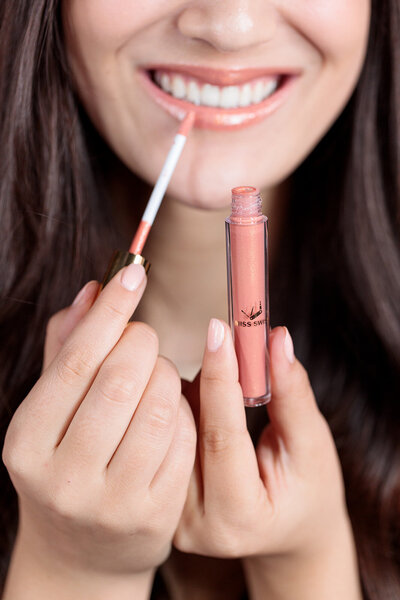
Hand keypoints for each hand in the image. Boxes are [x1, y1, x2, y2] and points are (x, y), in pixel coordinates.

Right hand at [2, 265, 195, 579]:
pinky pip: (186, 439)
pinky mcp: (155, 515)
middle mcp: (63, 477)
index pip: (75, 361)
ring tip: (158, 376)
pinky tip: (173, 409)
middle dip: (144, 342)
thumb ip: (66, 348)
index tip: (134, 272)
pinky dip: (187, 410)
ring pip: (162, 406)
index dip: (111, 311)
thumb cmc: (66, 460)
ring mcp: (112, 502)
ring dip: (169, 374)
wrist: (82, 548)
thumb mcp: (51, 411)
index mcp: (26, 442)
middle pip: (122, 379)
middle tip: (144, 339)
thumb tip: (92, 290)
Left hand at [174, 320, 350, 560]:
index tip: (220, 330)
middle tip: (229, 339)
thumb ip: (292, 394)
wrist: (288, 533)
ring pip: (172, 427)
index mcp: (239, 517)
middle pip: (190, 428)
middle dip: (209, 375)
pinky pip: (165, 434)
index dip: (220, 378)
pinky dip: (186, 405)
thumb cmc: (308, 491)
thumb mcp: (311, 445)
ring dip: (197, 389)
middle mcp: (195, 523)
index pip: (221, 436)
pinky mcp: (163, 498)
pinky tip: (207, 404)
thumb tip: (276, 339)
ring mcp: (173, 515)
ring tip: (229, 390)